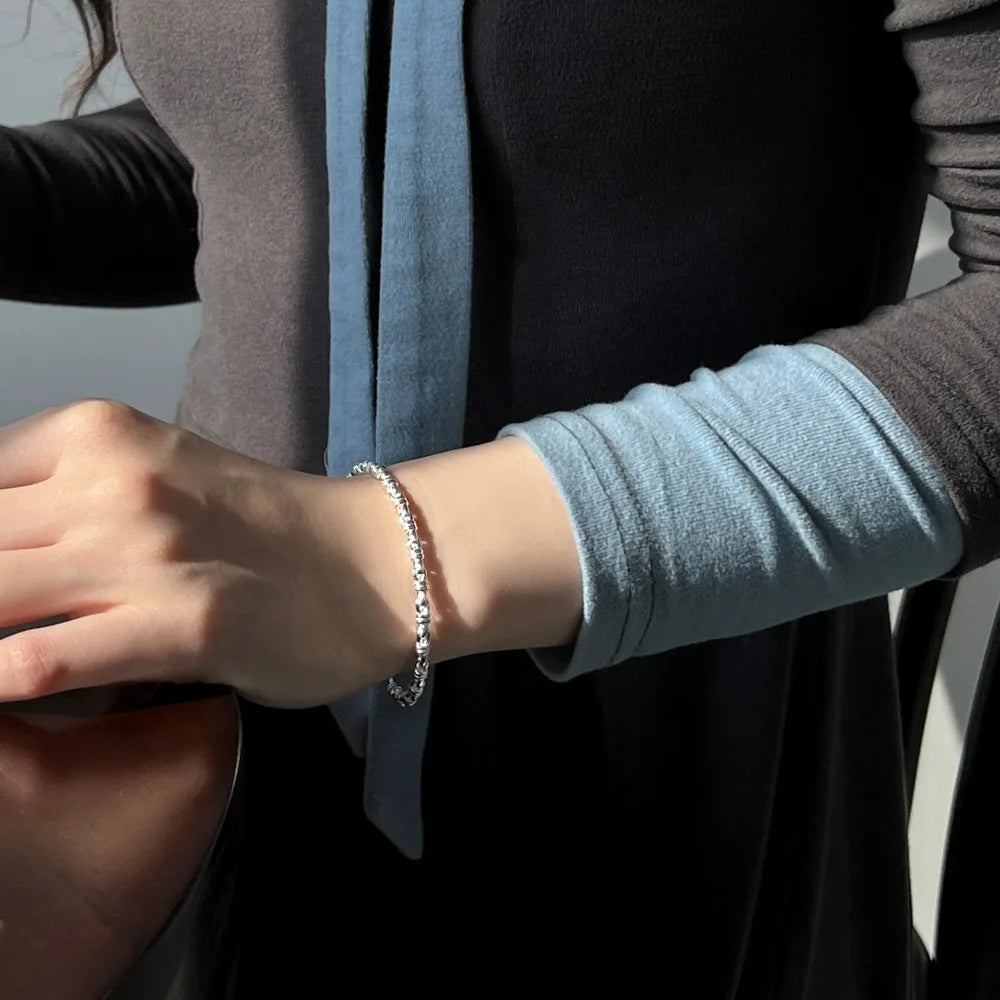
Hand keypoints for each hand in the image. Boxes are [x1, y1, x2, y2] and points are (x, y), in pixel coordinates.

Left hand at [0, 399, 415, 707]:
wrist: (370, 563)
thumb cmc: (263, 528)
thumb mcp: (155, 475)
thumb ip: (63, 498)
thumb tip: (1, 545)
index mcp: (100, 433)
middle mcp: (114, 482)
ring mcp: (147, 552)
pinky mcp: (180, 625)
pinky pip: (40, 661)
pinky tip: (5, 695)